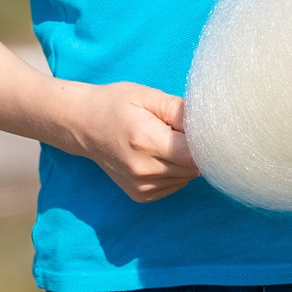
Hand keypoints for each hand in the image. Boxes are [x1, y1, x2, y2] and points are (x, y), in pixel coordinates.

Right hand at [63, 82, 197, 202]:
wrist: (83, 125)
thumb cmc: (116, 104)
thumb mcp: (147, 96)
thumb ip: (179, 110)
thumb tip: (208, 124)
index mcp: (145, 141)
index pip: (194, 153)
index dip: (204, 140)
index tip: (201, 126)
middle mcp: (143, 170)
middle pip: (193, 167)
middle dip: (196, 149)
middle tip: (181, 129)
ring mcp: (140, 186)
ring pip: (186, 178)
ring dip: (186, 161)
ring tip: (167, 141)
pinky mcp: (140, 195)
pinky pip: (175, 185)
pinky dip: (176, 171)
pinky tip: (160, 155)